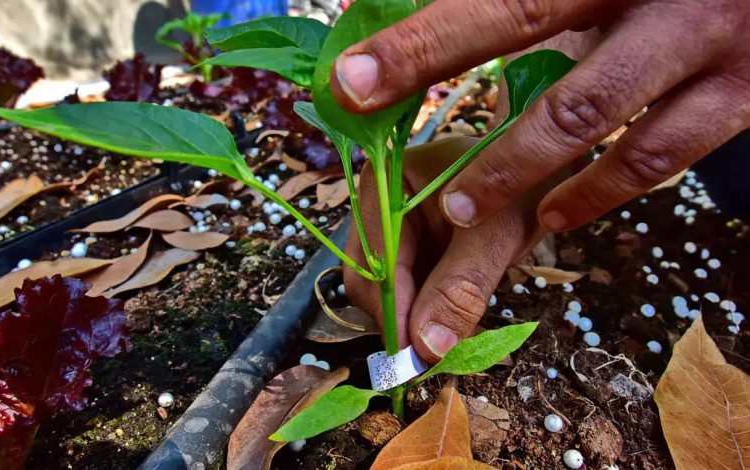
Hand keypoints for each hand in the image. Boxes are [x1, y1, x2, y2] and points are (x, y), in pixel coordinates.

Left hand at [331, 0, 749, 231]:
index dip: (420, 41)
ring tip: (459, 210)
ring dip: (515, 168)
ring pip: (595, 114)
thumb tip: (383, 3)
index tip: (352, 79)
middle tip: (373, 120)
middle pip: (531, 30)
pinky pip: (658, 159)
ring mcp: (706, 44)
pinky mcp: (740, 98)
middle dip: (437, 70)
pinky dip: (597, 192)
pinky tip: (551, 217)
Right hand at [344, 137, 551, 362]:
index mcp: (386, 183)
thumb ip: (460, 286)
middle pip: (369, 279)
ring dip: (414, 318)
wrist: (545, 171)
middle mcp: (377, 204)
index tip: (417, 359)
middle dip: (402, 319)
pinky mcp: (408, 246)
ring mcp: (390, 227)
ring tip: (451, 336)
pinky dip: (425, 310)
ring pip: (386, 290)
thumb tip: (427, 347)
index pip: (374, 263)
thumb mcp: (496, 234)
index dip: (394, 312)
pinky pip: (405, 289)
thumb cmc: (525, 187)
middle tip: (436, 357)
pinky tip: (451, 318)